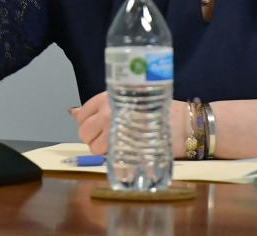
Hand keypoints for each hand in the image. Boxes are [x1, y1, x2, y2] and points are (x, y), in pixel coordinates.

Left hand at [71, 91, 189, 156]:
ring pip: (93, 147)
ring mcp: (114, 130)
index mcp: (108, 97)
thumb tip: (73, 112)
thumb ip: (100, 108)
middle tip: (109, 139)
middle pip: (83, 132)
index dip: (87, 123)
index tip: (98, 127)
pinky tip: (126, 154)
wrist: (183, 123)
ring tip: (120, 146)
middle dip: (92, 138)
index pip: (82, 113)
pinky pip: (106, 157)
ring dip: (102, 150)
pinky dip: (112, 159)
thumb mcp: (128, 100)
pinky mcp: (123, 147)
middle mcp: (107, 111)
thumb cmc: (159, 110)